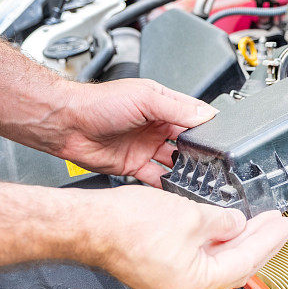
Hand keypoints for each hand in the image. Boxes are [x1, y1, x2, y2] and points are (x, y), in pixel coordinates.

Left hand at [57, 79, 216, 186]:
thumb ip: (177, 108)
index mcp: (162, 105)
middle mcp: (156, 126)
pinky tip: (176, 189)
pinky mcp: (133, 165)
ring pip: (173, 162)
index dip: (207, 127)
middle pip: (186, 142)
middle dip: (199, 152)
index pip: (193, 116)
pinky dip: (166, 185)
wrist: (66, 124)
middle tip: (212, 163)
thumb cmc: (98, 103)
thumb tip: (206, 114)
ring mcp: (145, 146)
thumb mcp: (145, 98)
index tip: (221, 139)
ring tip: (198, 178)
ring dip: (184, 170)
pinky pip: (155, 178)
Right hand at [83, 186, 287, 288]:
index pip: (246, 260)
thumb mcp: (191, 214)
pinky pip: (199, 260)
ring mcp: (171, 284)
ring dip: (238, 241)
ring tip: (257, 222)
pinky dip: (216, 243)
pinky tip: (224, 227)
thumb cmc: (126, 224)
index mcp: (195, 282)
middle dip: (260, 242)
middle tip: (278, 224)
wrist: (89, 224)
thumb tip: (237, 223)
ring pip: (217, 263)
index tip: (284, 224)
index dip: (269, 239)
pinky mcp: (161, 272)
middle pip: (235, 266)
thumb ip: (223, 221)